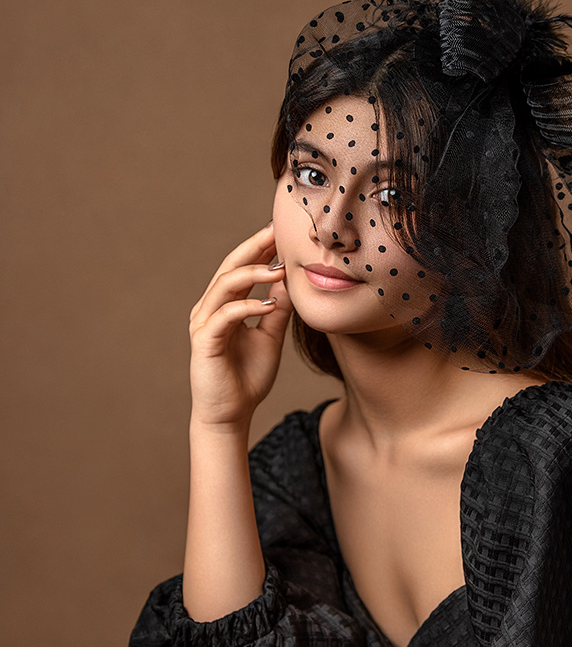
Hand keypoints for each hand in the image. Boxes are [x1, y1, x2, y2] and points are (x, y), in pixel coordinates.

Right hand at [188, 223, 292, 430]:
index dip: (260, 249)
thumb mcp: (270, 338)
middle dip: (254, 248)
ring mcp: (204, 323)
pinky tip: (270, 305)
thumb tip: (292, 282)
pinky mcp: (204, 341)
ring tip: (280, 270)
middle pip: (230, 267)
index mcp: (224, 306)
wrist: (230, 414)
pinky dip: (247, 307)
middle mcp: (210, 309)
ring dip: (253, 274)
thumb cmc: (248, 378)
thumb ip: (278, 310)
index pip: (241, 268)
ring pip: (224, 286)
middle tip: (277, 231)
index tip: (283, 232)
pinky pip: (225, 316)